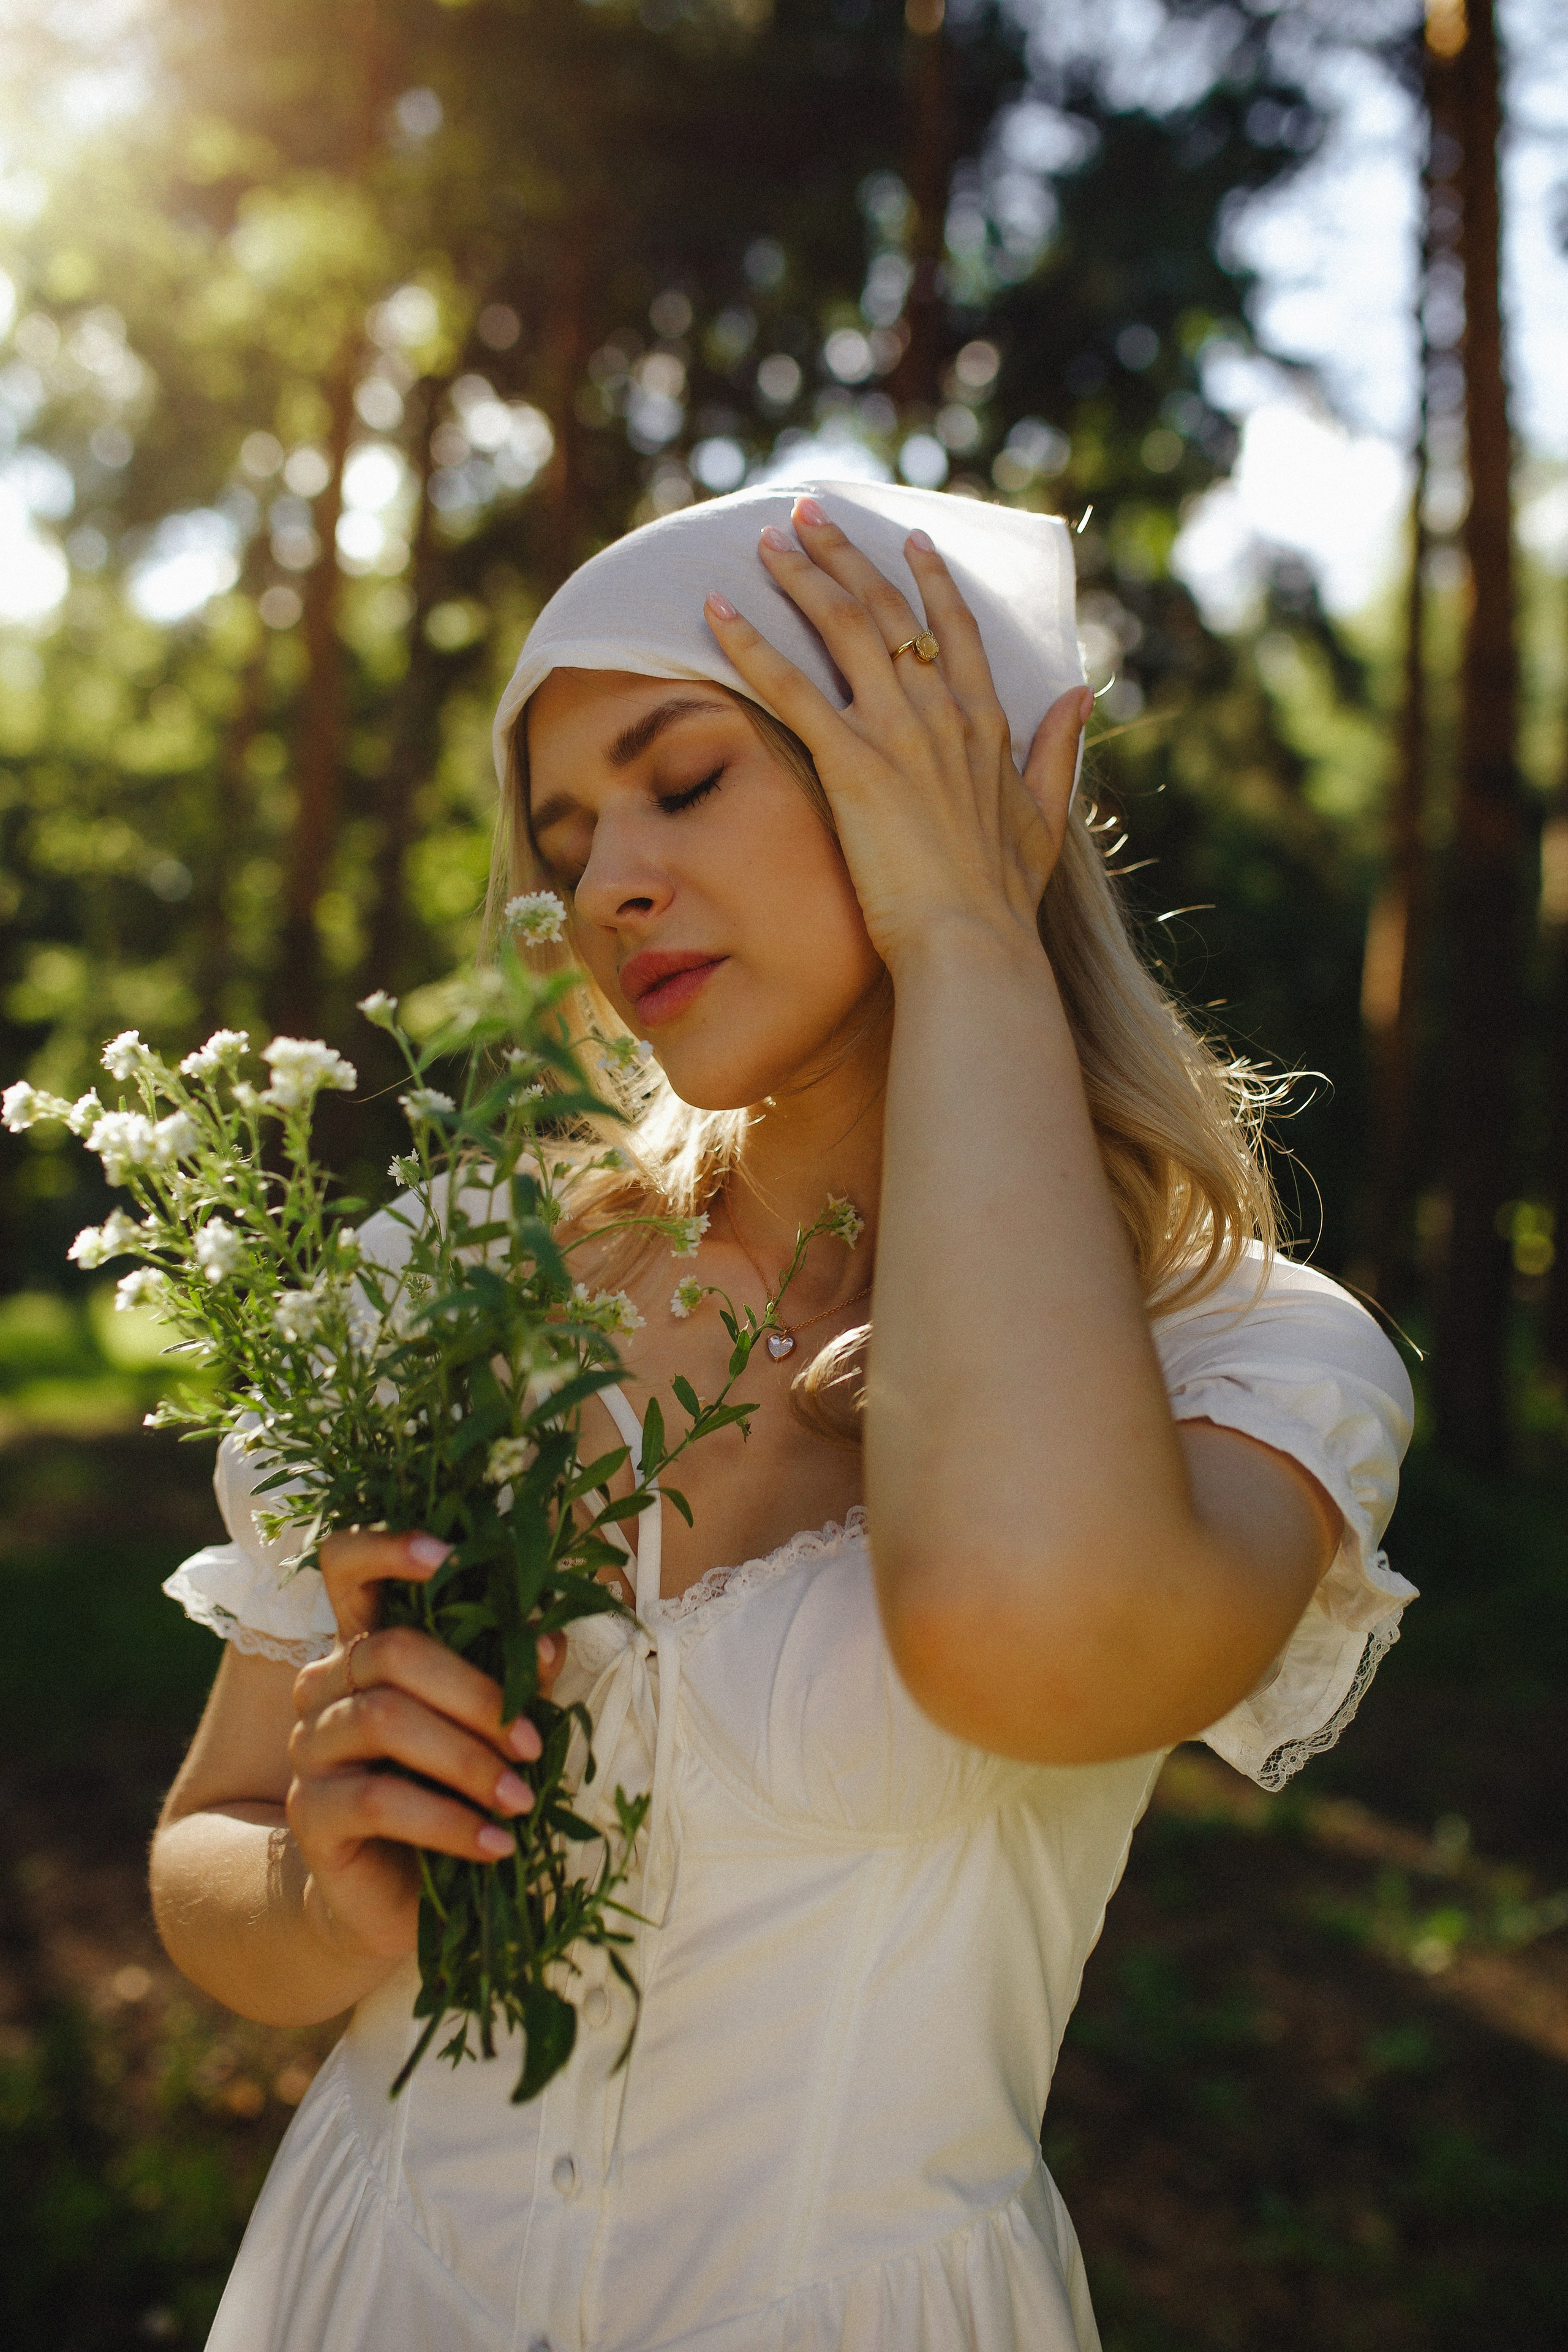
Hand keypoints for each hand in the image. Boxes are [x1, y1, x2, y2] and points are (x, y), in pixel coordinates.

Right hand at [286, 1529, 565, 1965]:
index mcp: (367, 1646)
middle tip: (533, 1744)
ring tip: (522, 1799)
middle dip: (475, 1694)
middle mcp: (325, 1684)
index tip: (448, 1553)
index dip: (386, 1548)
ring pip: (384, 1721)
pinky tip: (495, 1845)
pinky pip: (377, 1800)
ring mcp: (309, 1746)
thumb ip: (513, 1680)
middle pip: (390, 1650)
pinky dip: (448, 1821)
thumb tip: (550, 1641)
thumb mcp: (488, 1729)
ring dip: (467, 1760)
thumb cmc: (448, 1793)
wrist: (395, 1896)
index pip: (344, 1567)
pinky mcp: (310, 1813)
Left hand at [703, 495, 1093, 970]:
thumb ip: (1056, 751)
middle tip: (807, 513)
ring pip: (839, 628)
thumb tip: (1079, 696)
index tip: (908, 541)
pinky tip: (715, 610)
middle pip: (885, 610)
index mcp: (986, 722)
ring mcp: (896, 730)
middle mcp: (940, 711)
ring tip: (764, 540)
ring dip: (798, 576)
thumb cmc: (1002, 898)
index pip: (953, 630)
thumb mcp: (1043, 817)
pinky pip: (789, 686)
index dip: (930, 582)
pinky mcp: (850, 761)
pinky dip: (749, 642)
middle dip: (844, 554)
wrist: (973, 942)